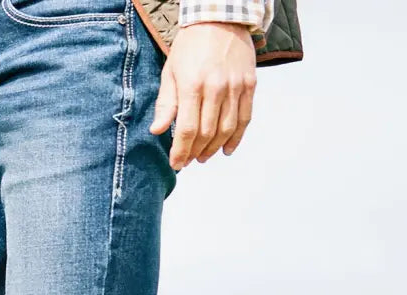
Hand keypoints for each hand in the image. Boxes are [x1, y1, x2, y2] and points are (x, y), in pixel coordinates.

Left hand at [150, 22, 257, 169]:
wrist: (220, 18)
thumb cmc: (190, 46)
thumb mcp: (171, 71)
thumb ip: (166, 103)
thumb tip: (156, 131)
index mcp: (192, 85)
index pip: (186, 129)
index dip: (181, 151)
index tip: (176, 164)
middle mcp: (216, 88)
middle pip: (206, 133)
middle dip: (195, 152)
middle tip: (189, 160)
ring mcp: (235, 87)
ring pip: (226, 129)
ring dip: (214, 148)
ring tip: (204, 157)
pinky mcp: (249, 84)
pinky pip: (244, 119)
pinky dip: (236, 138)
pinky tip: (227, 149)